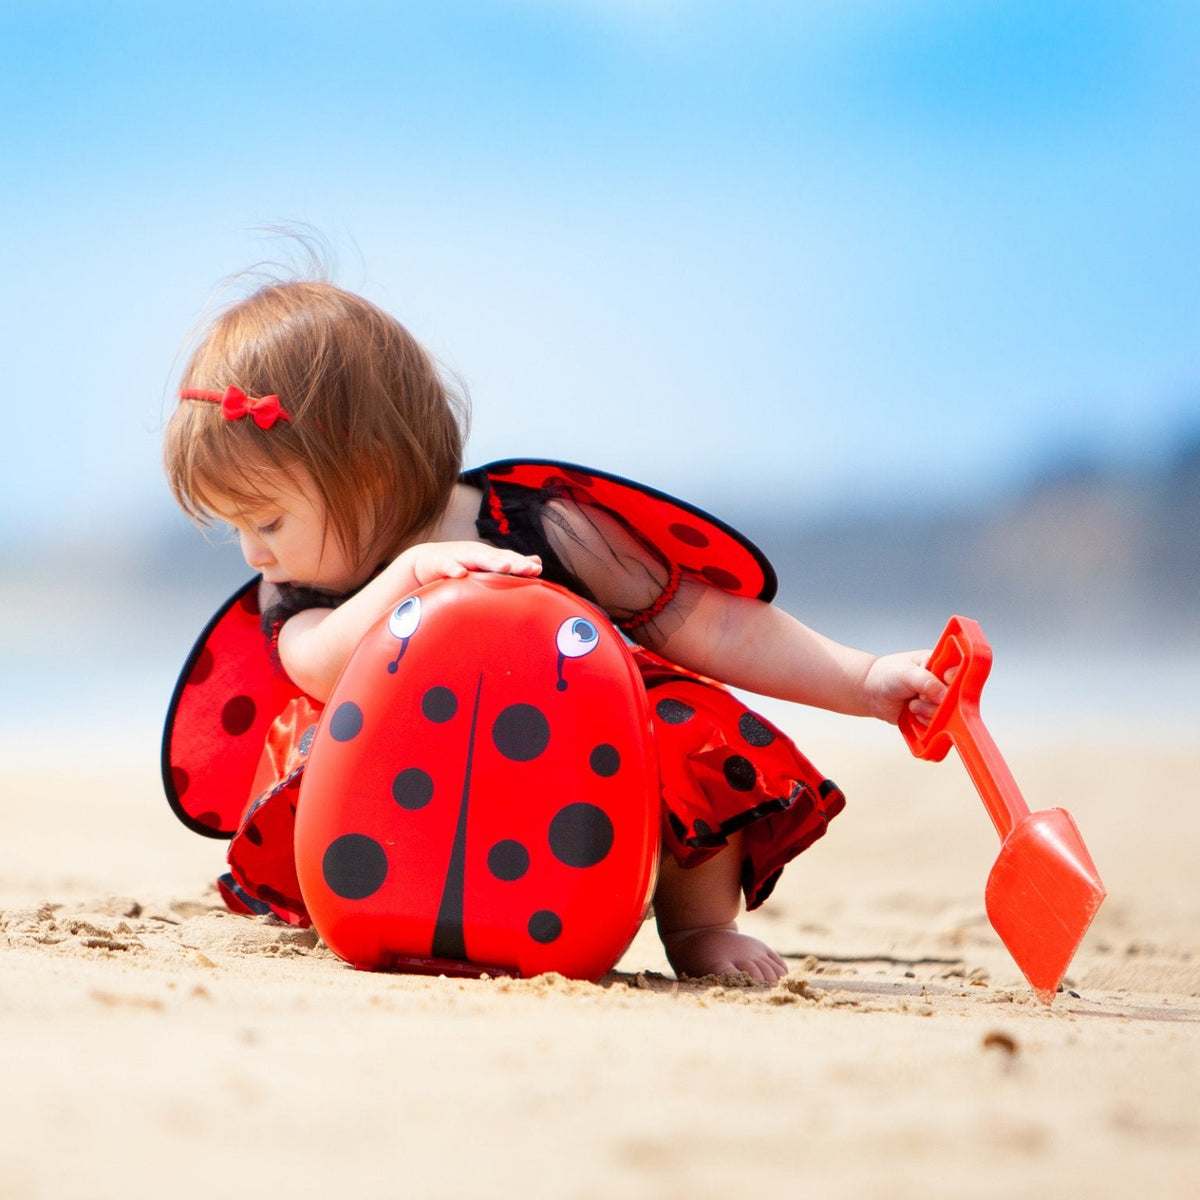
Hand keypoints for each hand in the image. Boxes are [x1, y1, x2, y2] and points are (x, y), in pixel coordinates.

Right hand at [399, 541, 542, 587]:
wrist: (426, 560)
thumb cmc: (462, 563)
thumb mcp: (487, 562)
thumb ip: (511, 563)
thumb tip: (538, 562)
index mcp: (488, 555)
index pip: (508, 558)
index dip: (522, 563)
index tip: (537, 570)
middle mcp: (476, 553)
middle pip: (497, 557)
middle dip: (513, 562)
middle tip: (527, 568)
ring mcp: (458, 557)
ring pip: (476, 559)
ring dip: (490, 562)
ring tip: (504, 568)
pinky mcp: (440, 563)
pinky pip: (447, 566)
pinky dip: (453, 569)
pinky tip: (460, 574)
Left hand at [863, 650, 948, 724]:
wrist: (871, 693)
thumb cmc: (886, 675)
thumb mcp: (906, 673)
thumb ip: (926, 681)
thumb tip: (944, 695)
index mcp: (940, 664)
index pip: (960, 671)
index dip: (953, 679)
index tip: (943, 680)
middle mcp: (942, 682)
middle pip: (955, 697)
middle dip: (936, 700)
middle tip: (919, 695)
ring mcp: (937, 700)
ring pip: (946, 713)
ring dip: (927, 712)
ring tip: (912, 704)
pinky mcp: (931, 715)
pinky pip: (937, 724)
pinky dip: (924, 722)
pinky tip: (913, 714)